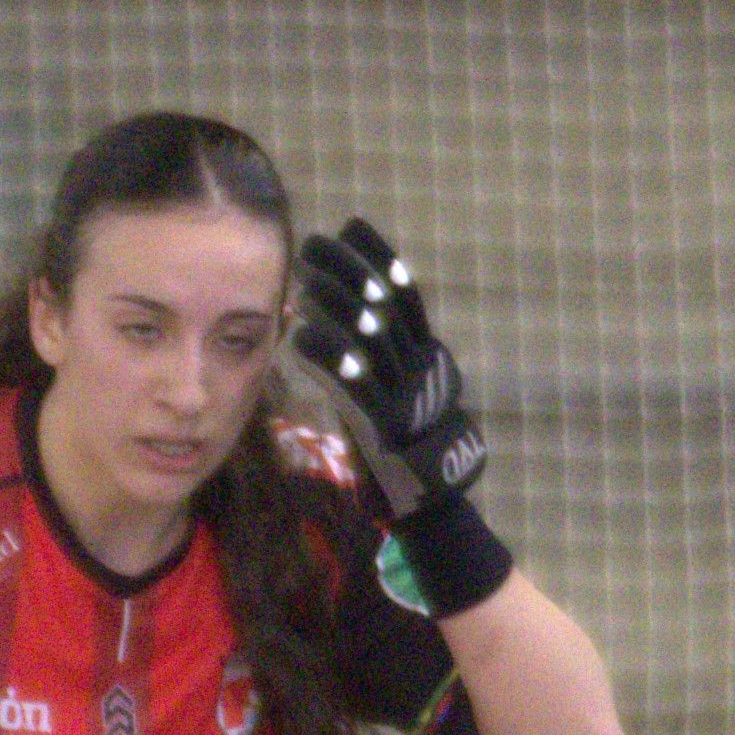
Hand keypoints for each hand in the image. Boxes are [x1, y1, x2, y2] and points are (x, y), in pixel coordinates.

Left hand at [289, 219, 491, 512]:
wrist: (432, 508)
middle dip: (347, 272)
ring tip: (303, 283)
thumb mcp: (398, 395)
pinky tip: (302, 337)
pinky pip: (359, 388)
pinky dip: (332, 359)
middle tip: (311, 246)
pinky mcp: (389, 429)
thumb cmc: (406, 449)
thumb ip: (379, 359)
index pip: (404, 297)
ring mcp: (408, 399)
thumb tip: (349, 316)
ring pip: (371, 341)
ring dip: (335, 308)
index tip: (351, 227)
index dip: (378, 259)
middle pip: (384, 309)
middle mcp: (424, 371)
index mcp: (429, 357)